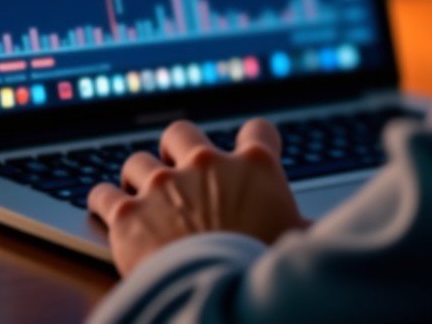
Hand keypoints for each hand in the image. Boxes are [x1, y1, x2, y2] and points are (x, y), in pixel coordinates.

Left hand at [87, 117, 309, 274]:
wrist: (217, 300)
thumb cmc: (263, 272)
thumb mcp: (298, 245)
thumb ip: (306, 229)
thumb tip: (328, 235)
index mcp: (254, 167)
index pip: (259, 131)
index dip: (255, 143)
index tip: (249, 155)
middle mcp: (206, 165)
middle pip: (182, 132)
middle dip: (176, 149)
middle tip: (176, 169)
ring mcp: (162, 187)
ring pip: (137, 161)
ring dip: (138, 177)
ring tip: (141, 196)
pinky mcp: (127, 215)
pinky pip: (103, 194)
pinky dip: (104, 201)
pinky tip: (107, 208)